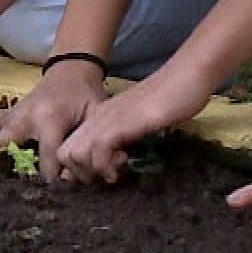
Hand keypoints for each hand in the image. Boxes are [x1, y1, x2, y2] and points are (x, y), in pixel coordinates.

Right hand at [0, 65, 107, 182]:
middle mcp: (28, 115)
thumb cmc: (86, 98)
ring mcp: (15, 112)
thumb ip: (89, 141)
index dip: (52, 173)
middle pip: (11, 134)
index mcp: (52, 119)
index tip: (53, 187)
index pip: (49, 153)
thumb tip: (82, 169)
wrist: (72, 72)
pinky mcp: (8, 112)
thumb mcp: (96, 116)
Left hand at [59, 72, 214, 184]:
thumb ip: (126, 138)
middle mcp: (97, 118)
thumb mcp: (140, 124)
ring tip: (116, 172)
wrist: (186, 76)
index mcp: (100, 118)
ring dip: (93, 171)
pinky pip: (98, 149)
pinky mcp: (121, 121)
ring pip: (74, 154)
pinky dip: (107, 164)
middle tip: (107, 176)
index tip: (102, 174)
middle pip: (64, 154)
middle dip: (81, 174)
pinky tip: (125, 162)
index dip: (79, 169)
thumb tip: (120, 160)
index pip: (69, 149)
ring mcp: (107, 118)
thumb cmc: (171, 100)